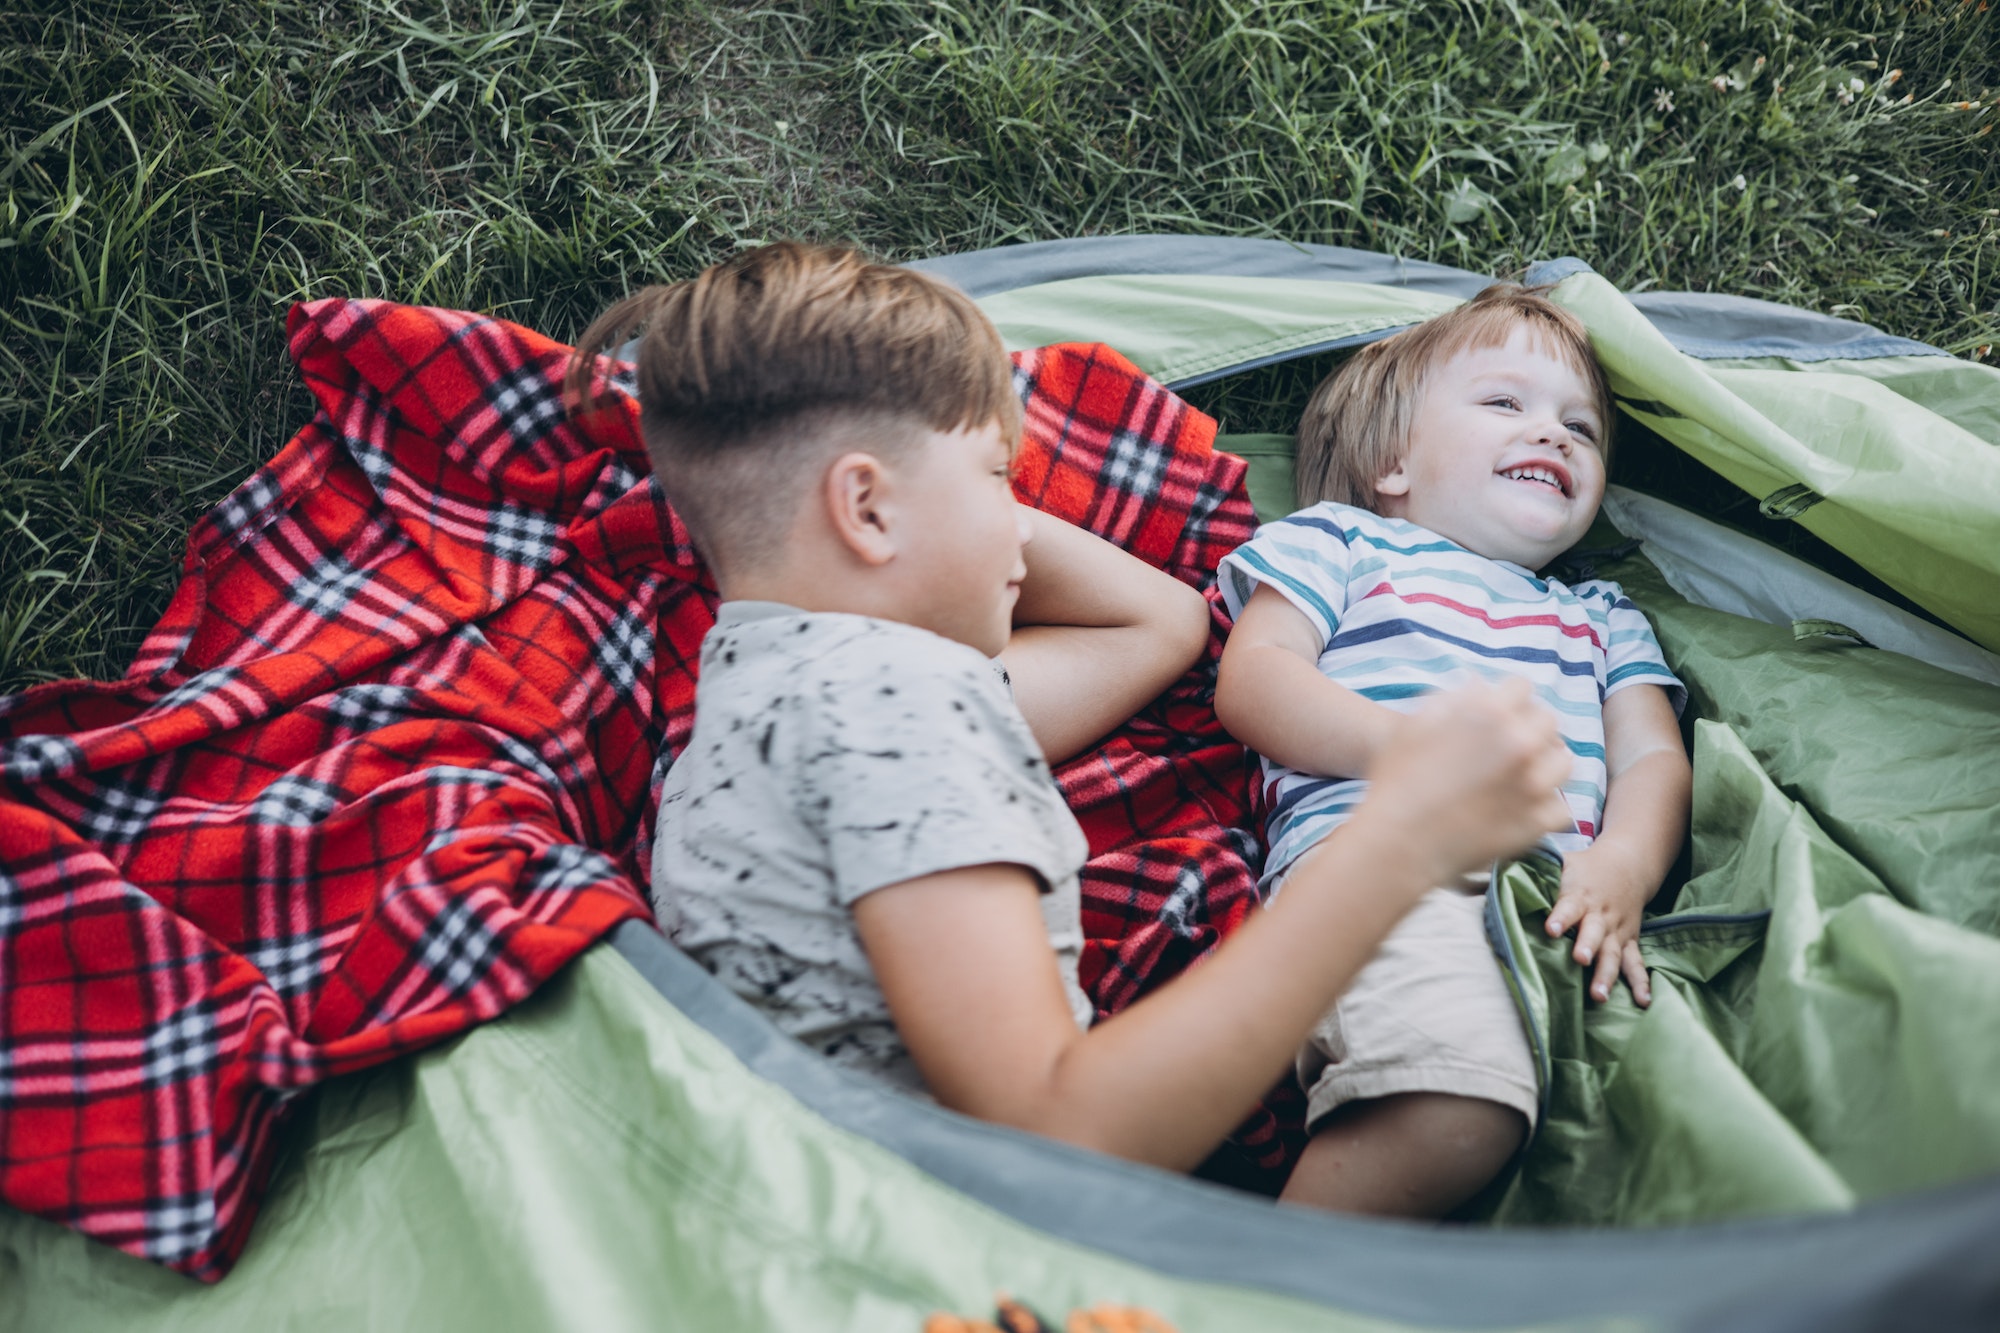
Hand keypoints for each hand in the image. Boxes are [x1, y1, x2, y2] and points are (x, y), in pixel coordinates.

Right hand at [1356, 678, 1575, 887]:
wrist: (1399, 843)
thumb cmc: (1398, 782)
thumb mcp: (1414, 725)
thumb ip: (1451, 698)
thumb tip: (1479, 686)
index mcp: (1489, 713)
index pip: (1522, 687)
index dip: (1507, 698)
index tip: (1500, 714)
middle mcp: (1519, 742)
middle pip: (1548, 721)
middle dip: (1530, 728)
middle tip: (1510, 746)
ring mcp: (1534, 784)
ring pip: (1563, 761)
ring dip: (1545, 764)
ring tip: (1523, 776)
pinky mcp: (1538, 821)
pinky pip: (1560, 806)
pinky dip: (1545, 807)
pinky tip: (1523, 808)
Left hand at [1545, 843, 1653, 1005]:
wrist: (1627, 864)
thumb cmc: (1583, 868)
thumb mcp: (1561, 862)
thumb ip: (1533, 869)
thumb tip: (1493, 874)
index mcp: (1580, 895)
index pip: (1569, 906)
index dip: (1560, 917)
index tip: (1551, 929)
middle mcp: (1599, 915)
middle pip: (1594, 932)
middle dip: (1587, 946)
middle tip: (1580, 959)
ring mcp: (1616, 930)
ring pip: (1613, 953)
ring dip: (1607, 974)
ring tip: (1599, 995)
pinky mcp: (1629, 941)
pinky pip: (1636, 963)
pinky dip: (1640, 982)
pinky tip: (1644, 1001)